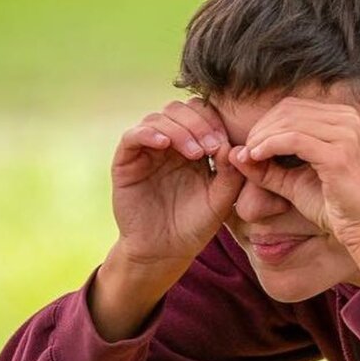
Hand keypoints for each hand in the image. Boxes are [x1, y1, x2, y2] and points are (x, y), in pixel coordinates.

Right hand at [92, 99, 242, 340]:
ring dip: (180, 129)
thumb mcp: (221, 198)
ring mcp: (147, 150)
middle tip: (213, 146)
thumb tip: (232, 145)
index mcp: (195, 145)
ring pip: (159, 118)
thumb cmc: (196, 224)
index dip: (215, 121)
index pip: (203, 113)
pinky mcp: (126, 162)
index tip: (226, 143)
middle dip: (200, 123)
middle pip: (181, 109)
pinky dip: (148, 134)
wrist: (165, 251)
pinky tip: (164, 144)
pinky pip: (133, 136)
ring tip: (196, 153)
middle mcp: (170, 143)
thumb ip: (231, 172)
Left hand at [231, 98, 359, 279]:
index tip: (249, 147)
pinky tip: (256, 157)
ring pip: (289, 122)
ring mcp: (347, 135)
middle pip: (289, 110)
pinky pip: (293, 140)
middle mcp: (349, 120)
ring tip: (249, 156)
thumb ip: (266, 166)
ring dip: (261, 138)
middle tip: (245, 152)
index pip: (292, 107)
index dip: (265, 123)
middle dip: (260, 129)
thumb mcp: (293, 181)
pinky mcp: (339, 154)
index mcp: (344, 118)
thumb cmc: (332, 205)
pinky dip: (269, 146)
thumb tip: (234, 152)